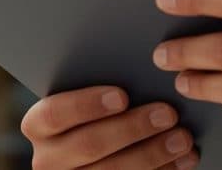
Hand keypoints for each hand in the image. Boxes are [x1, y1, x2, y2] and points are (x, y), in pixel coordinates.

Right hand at [21, 85, 198, 168]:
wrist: (90, 153)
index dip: (87, 104)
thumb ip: (102, 86)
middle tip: (168, 113)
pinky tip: (183, 159)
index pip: (54, 114)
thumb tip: (146, 62)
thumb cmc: (94, 113)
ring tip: (182, 138)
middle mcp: (48, 158)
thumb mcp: (86, 99)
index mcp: (39, 124)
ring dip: (152, 154)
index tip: (122, 96)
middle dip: (132, 128)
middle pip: (88, 144)